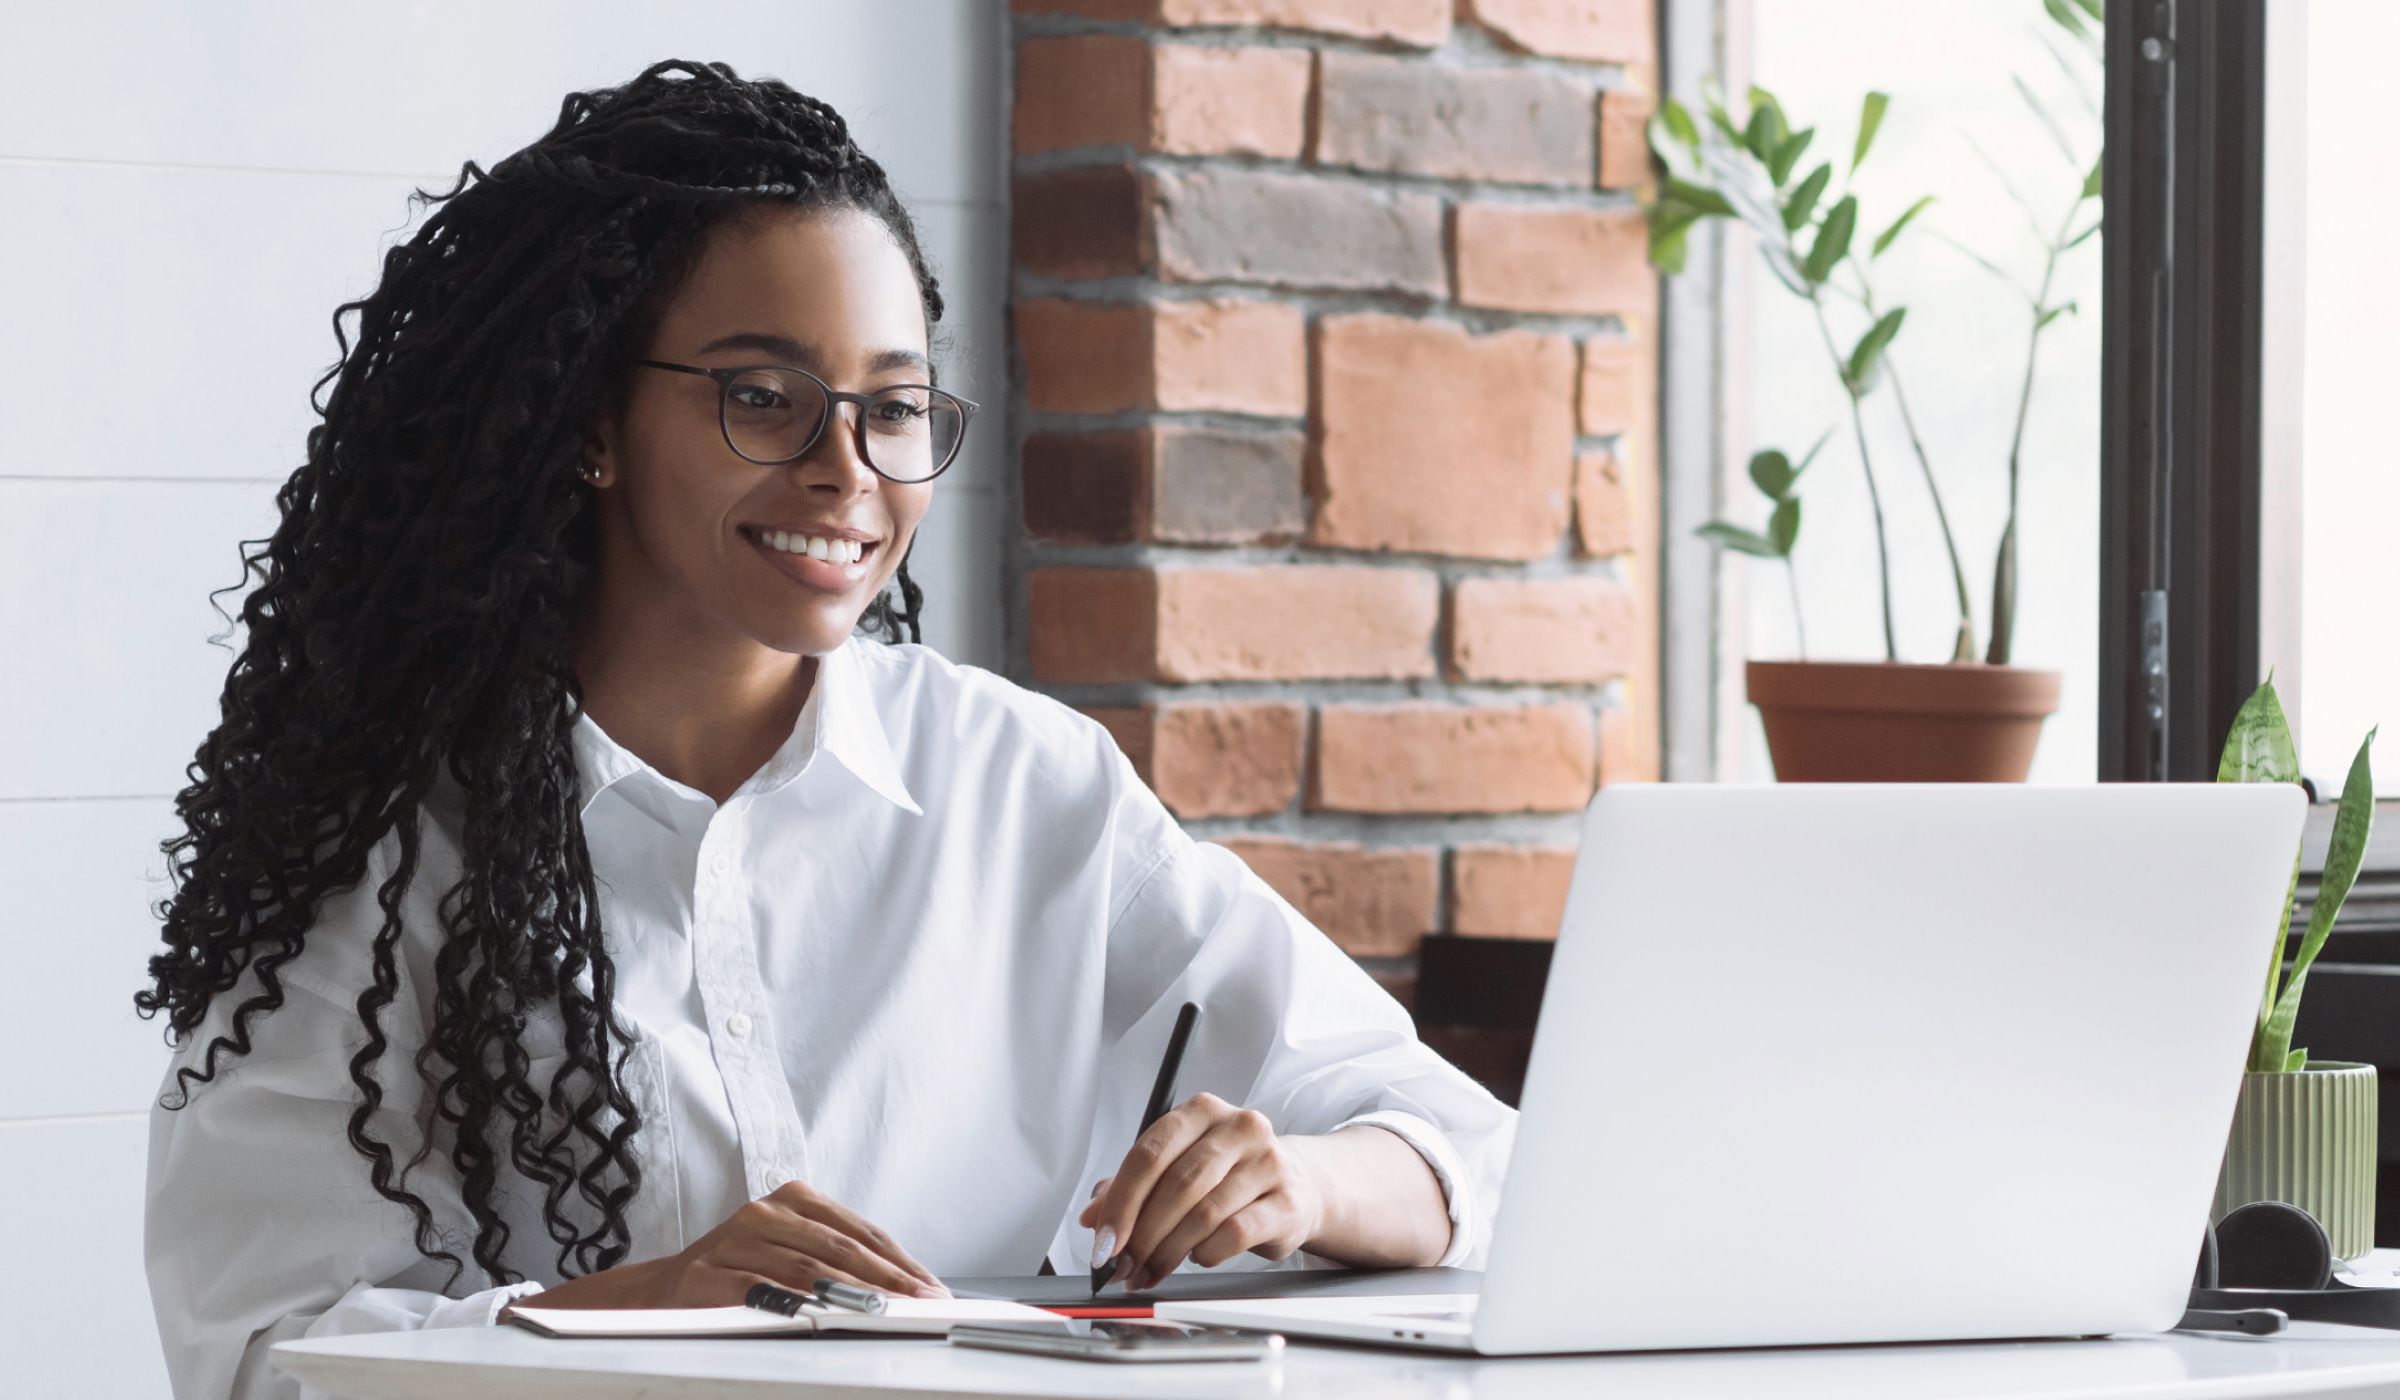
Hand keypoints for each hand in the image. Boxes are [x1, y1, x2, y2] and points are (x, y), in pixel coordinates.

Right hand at [499, 1178, 948, 1314]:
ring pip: (807, 1271)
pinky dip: (796, 1307)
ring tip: (889, 1315)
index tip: (932, 1288)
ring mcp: (734, 1242)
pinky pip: (762, 1293)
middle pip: (840, 1248)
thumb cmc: (738, 1272)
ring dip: (854, 1296)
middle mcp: (764, 1212)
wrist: (660, 1293)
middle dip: (888, 1281)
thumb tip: (903, 1287)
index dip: (900, 1261)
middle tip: (921, 1305)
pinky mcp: (708, 1276)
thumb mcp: (788, 1253)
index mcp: (791, 1200)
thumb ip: (836, 1261)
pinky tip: (824, 1318)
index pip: (859, 1231)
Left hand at [1077, 1092, 1327, 1291]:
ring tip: (1150, 1271)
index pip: (1149, 1153)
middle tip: (1122, 1267)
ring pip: (1204, 1213)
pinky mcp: (1288, 1200)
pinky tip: (1198, 1257)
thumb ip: (1131, 1188)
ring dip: (1168, 1252)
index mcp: (1202, 1111)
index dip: (1120, 1202)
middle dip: (1141, 1235)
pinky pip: (1236, 1232)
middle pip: (1176, 1184)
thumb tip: (1092, 1217)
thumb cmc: (1228, 1177)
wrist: (1298, 1186)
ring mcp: (1268, 1162)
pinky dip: (1207, 1252)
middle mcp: (1239, 1127)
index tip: (1103, 1242)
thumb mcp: (1177, 1169)